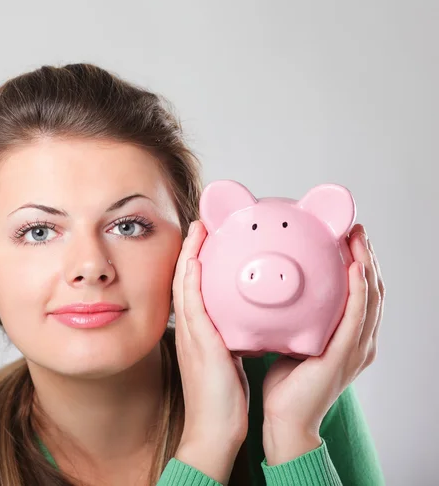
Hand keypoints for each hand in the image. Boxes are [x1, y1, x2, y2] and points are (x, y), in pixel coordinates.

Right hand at [173, 220, 249, 483]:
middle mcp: (190, 328)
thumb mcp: (229, 360)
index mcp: (198, 332)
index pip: (194, 288)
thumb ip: (233, 338)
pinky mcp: (197, 341)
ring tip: (198, 227)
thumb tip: (248, 323)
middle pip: (185, 279)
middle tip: (200, 223)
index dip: (197, 261)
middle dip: (191, 249)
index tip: (207, 237)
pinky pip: (190, 301)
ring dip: (190, 253)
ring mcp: (190, 333)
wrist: (214, 430)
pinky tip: (197, 255)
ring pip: (184, 283)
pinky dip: (191, 275)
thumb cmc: (224, 399)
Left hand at [260, 223, 384, 465]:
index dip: (358, 265)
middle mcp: (359, 342)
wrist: (285, 419)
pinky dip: (358, 289)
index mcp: (348, 339)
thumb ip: (295, 321)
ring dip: (366, 264)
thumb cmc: (286, 385)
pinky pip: (356, 315)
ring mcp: (355, 348)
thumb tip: (277, 295)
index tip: (347, 239)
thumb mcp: (294, 342)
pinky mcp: (345, 354)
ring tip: (357, 238)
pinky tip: (355, 267)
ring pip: (370, 297)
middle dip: (366, 257)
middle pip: (372, 290)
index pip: (360, 294)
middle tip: (355, 230)